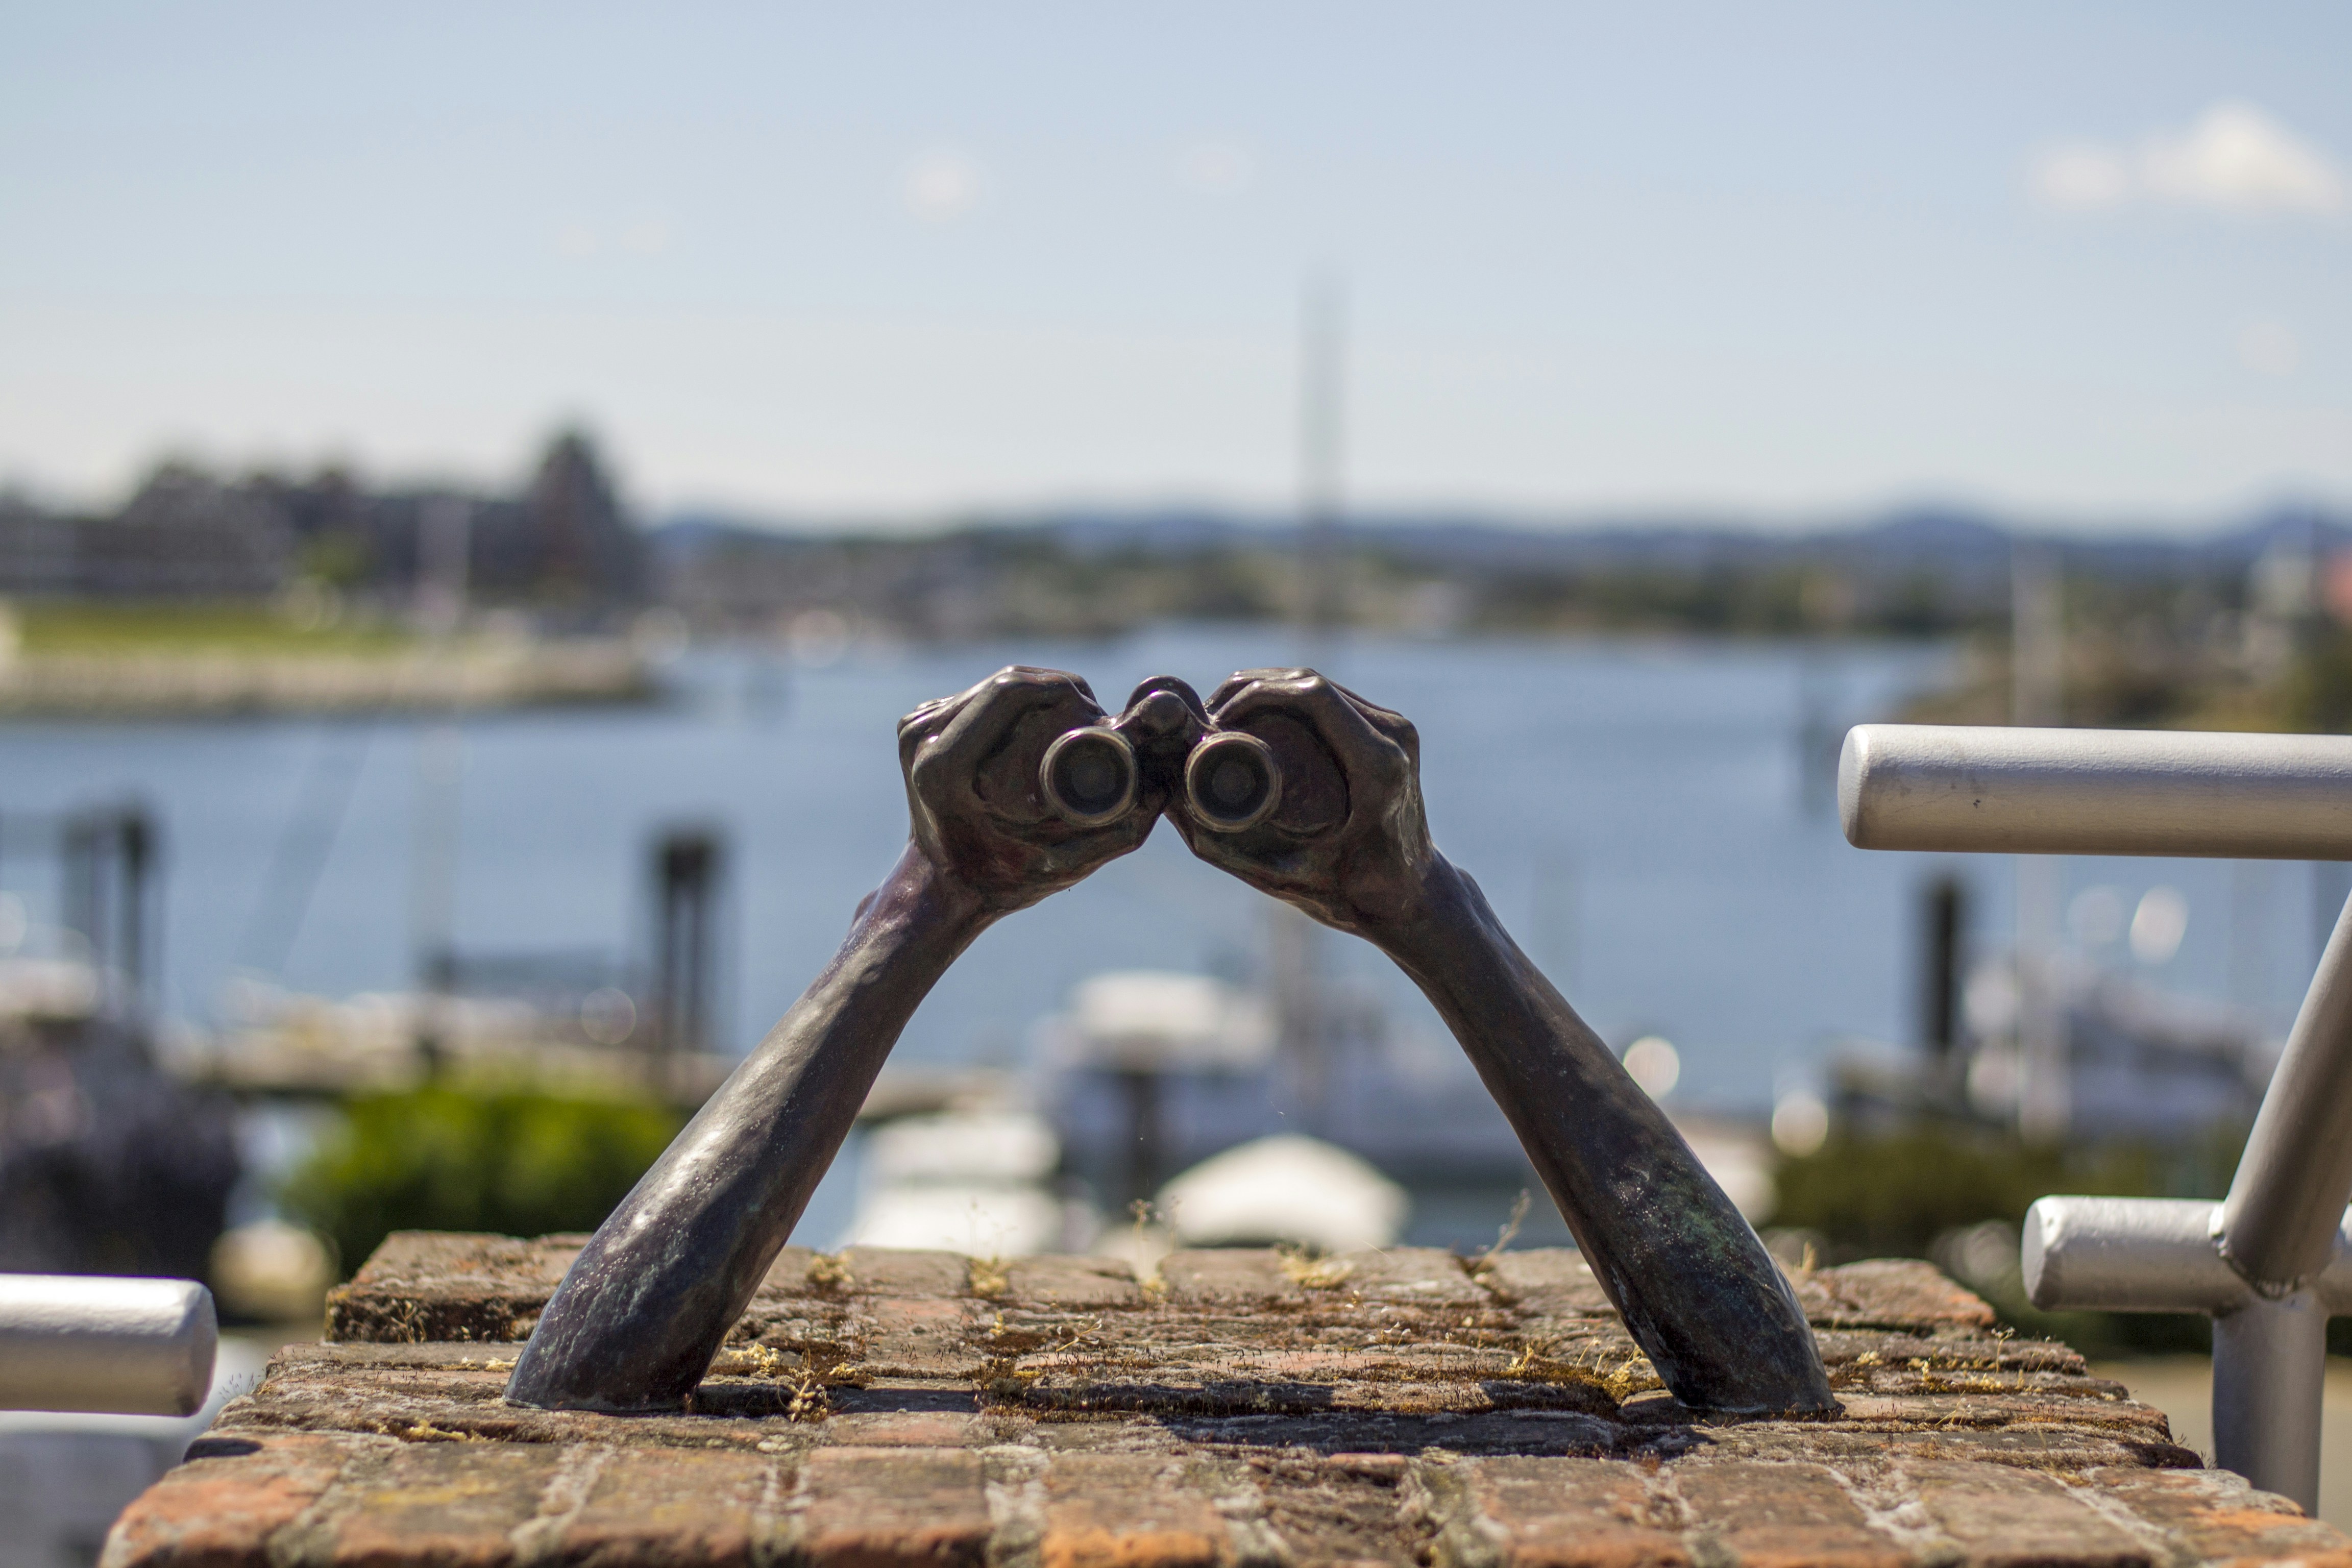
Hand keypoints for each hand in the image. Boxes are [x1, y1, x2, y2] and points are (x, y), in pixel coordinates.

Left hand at [898, 666, 1160, 914]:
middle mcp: (921, 738)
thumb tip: (1169, 762)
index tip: (1101, 724)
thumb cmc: (1012, 879)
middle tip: (1097, 725)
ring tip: (1074, 731)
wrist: (946, 887)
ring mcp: (916, 727)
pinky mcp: (919, 722)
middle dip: (1064, 693)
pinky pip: (981, 695)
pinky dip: (1019, 707)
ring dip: (1045, 697)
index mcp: (943, 767)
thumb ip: (1128, 815)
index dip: (1069, 695)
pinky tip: (1038, 734)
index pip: (1014, 691)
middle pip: (1008, 682)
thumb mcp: (1074, 857)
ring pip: (997, 683)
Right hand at [1165, 669, 1442, 938]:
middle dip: (1248, 689)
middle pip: (1309, 682)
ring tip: (1221, 718)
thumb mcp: (1281, 875)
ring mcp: (1394, 728)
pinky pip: (1330, 698)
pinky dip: (1286, 699)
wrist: (1411, 896)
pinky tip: (1254, 718)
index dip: (1254, 694)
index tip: (1215, 720)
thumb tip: (1167, 796)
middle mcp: (1392, 736)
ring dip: (1265, 690)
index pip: (1311, 696)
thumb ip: (1222, 842)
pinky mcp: (1388, 730)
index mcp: (1378, 765)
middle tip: (1205, 718)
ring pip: (1317, 684)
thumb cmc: (1350, 895)